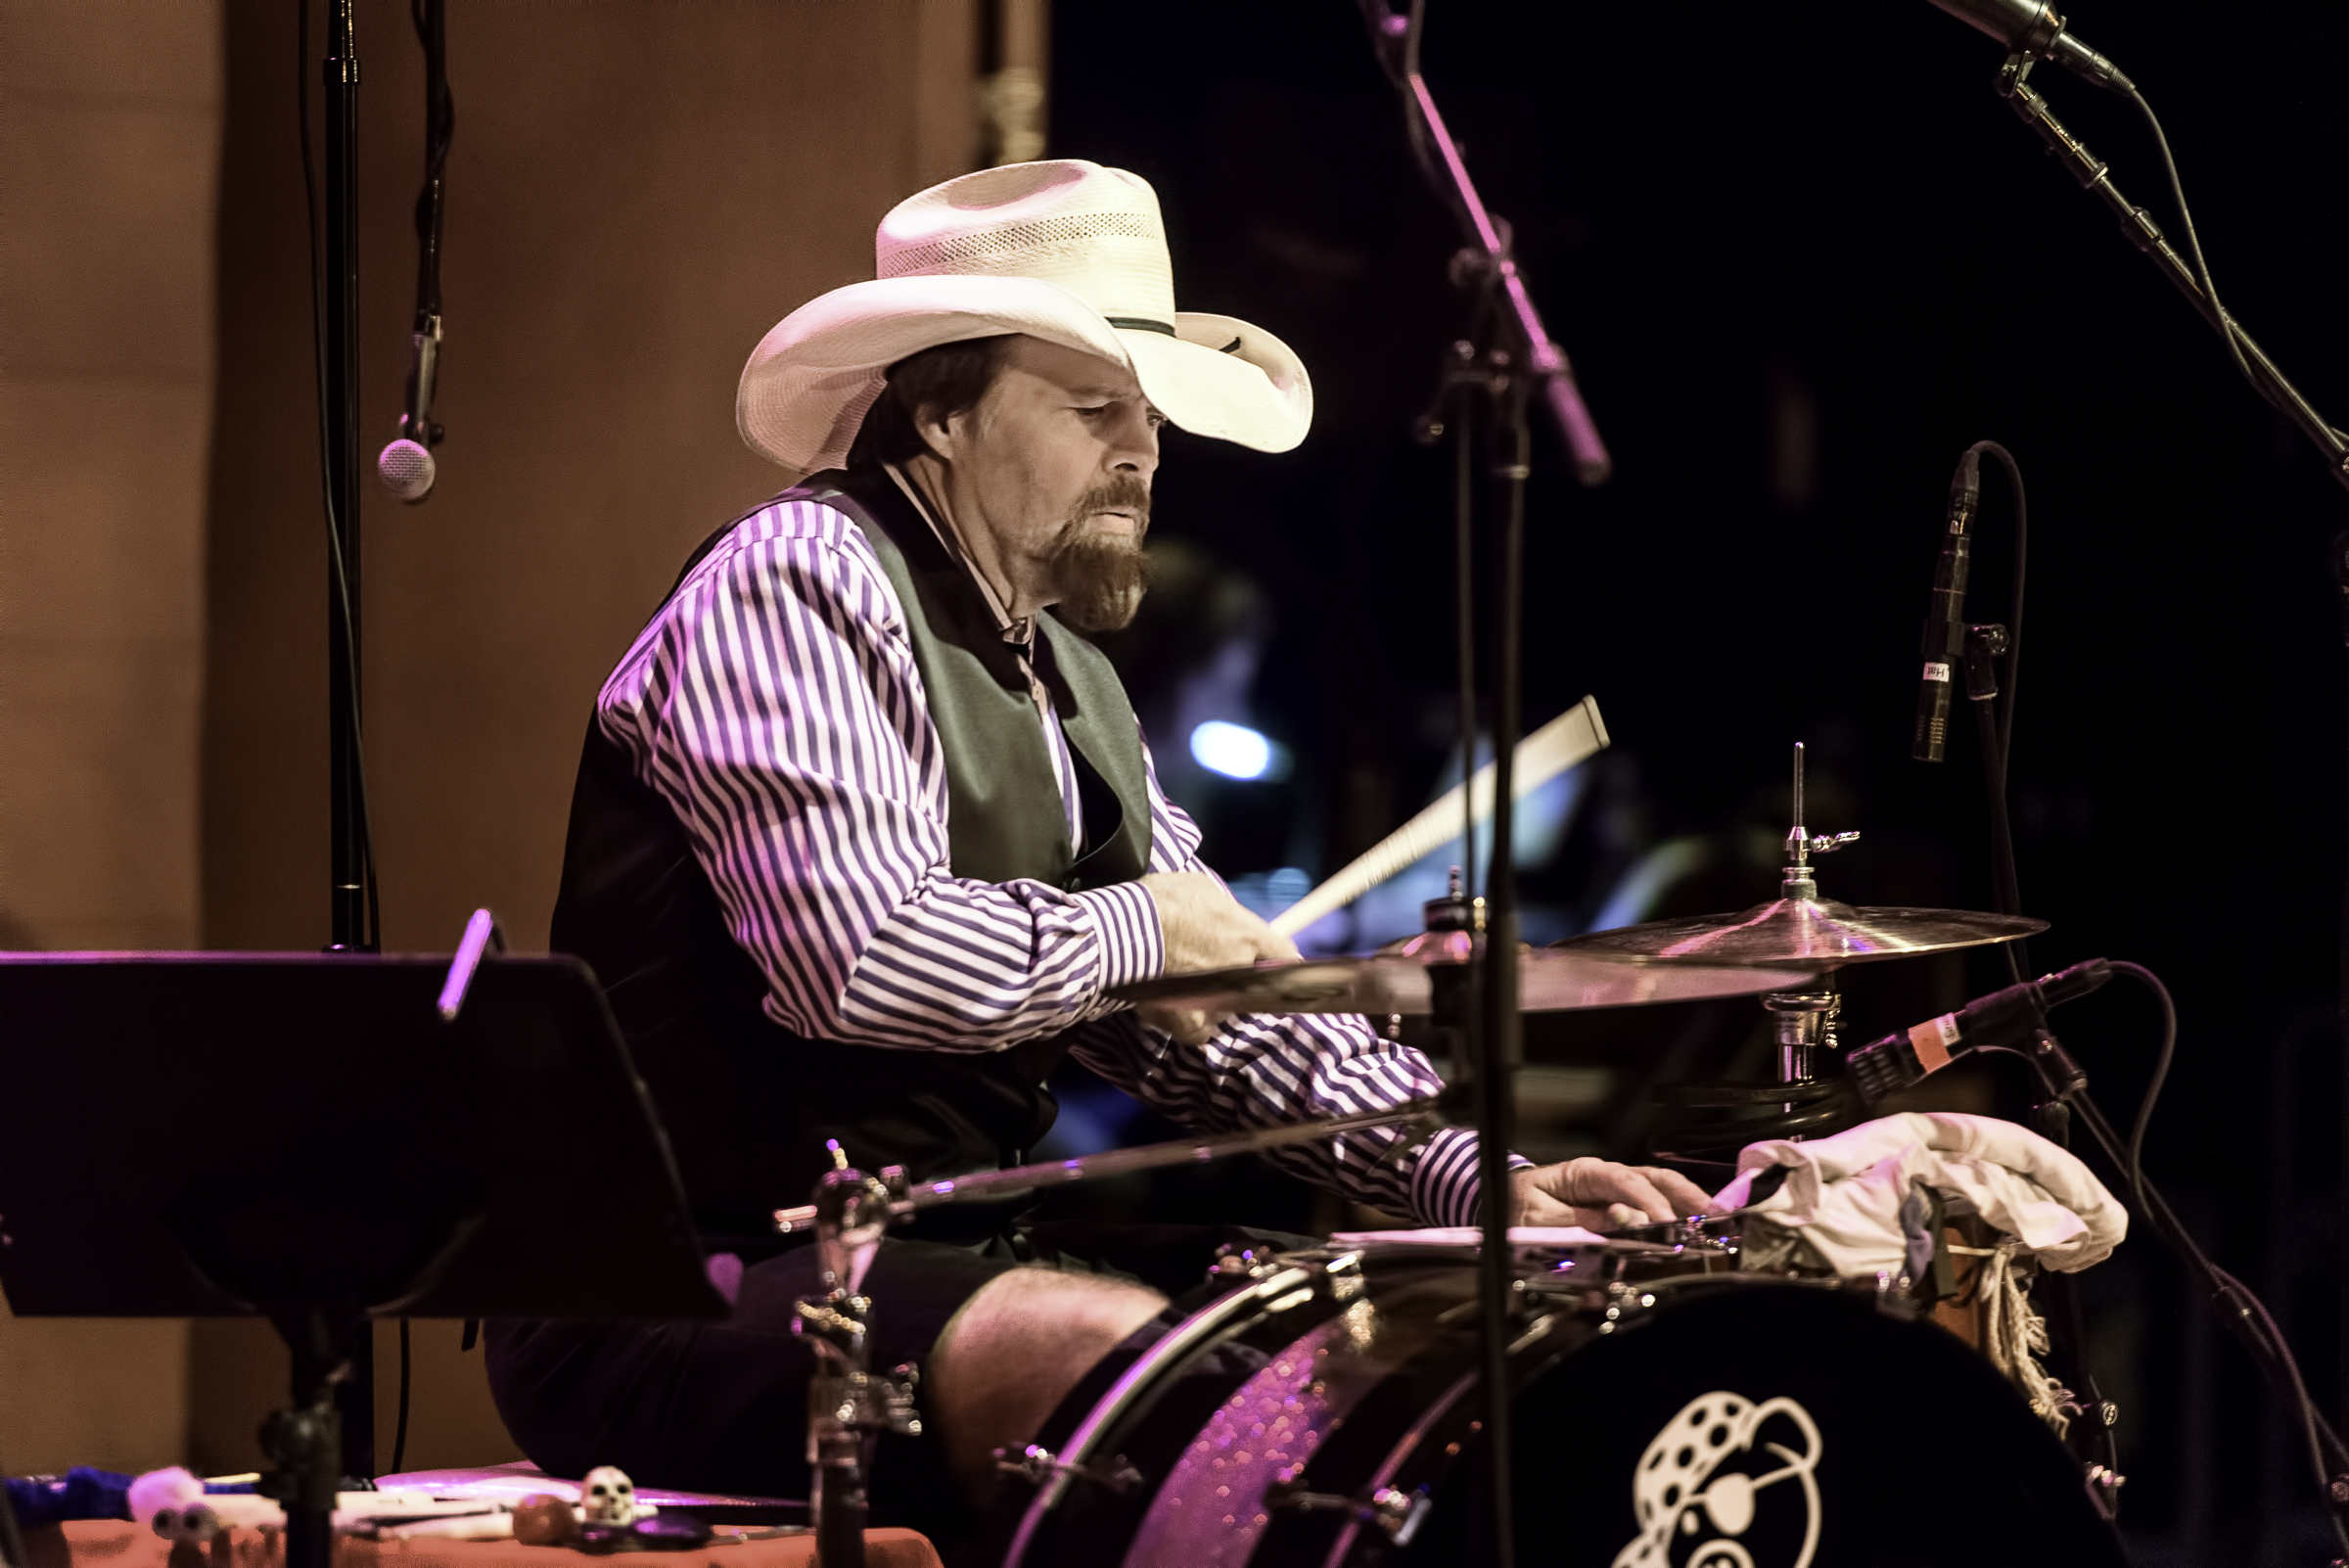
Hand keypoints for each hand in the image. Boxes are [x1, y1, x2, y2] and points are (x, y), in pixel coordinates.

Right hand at [1135, 872, 1298, 1044]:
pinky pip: (1200, 1031)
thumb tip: (1225, 918)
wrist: (1121, 933)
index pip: (1283, 953)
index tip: (1273, 963)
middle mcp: (1239, 970)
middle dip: (1236, 978)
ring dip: (1210, 999)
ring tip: (1182, 985)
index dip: (1278, 959)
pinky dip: (1189, 1023)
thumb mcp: (1198, 888)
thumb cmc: (1158, 902)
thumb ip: (1221, 909)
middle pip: (1251, 985)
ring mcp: (1216, 1000)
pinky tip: (1174, 1010)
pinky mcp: (1191, 1022)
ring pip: (1223, 1007)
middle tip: (1208, 967)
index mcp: (1246, 935)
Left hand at [1512, 1158, 1722, 1230]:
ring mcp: (1617, 1190)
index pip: (1624, 1181)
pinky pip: (1654, 1206)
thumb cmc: (1519, 1207)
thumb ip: (1575, 1222)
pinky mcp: (1621, 1207)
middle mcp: (1607, 1177)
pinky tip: (1698, 1226)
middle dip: (1687, 1196)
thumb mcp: (1536, 1218)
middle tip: (1714, 1218)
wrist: (1507, 1203)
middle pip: (1655, 1178)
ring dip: (1689, 1205)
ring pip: (1661, 1189)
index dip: (1648, 1201)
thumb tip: (1618, 1223)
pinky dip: (1678, 1215)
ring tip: (1717, 1223)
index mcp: (1584, 1173)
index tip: (1667, 1223)